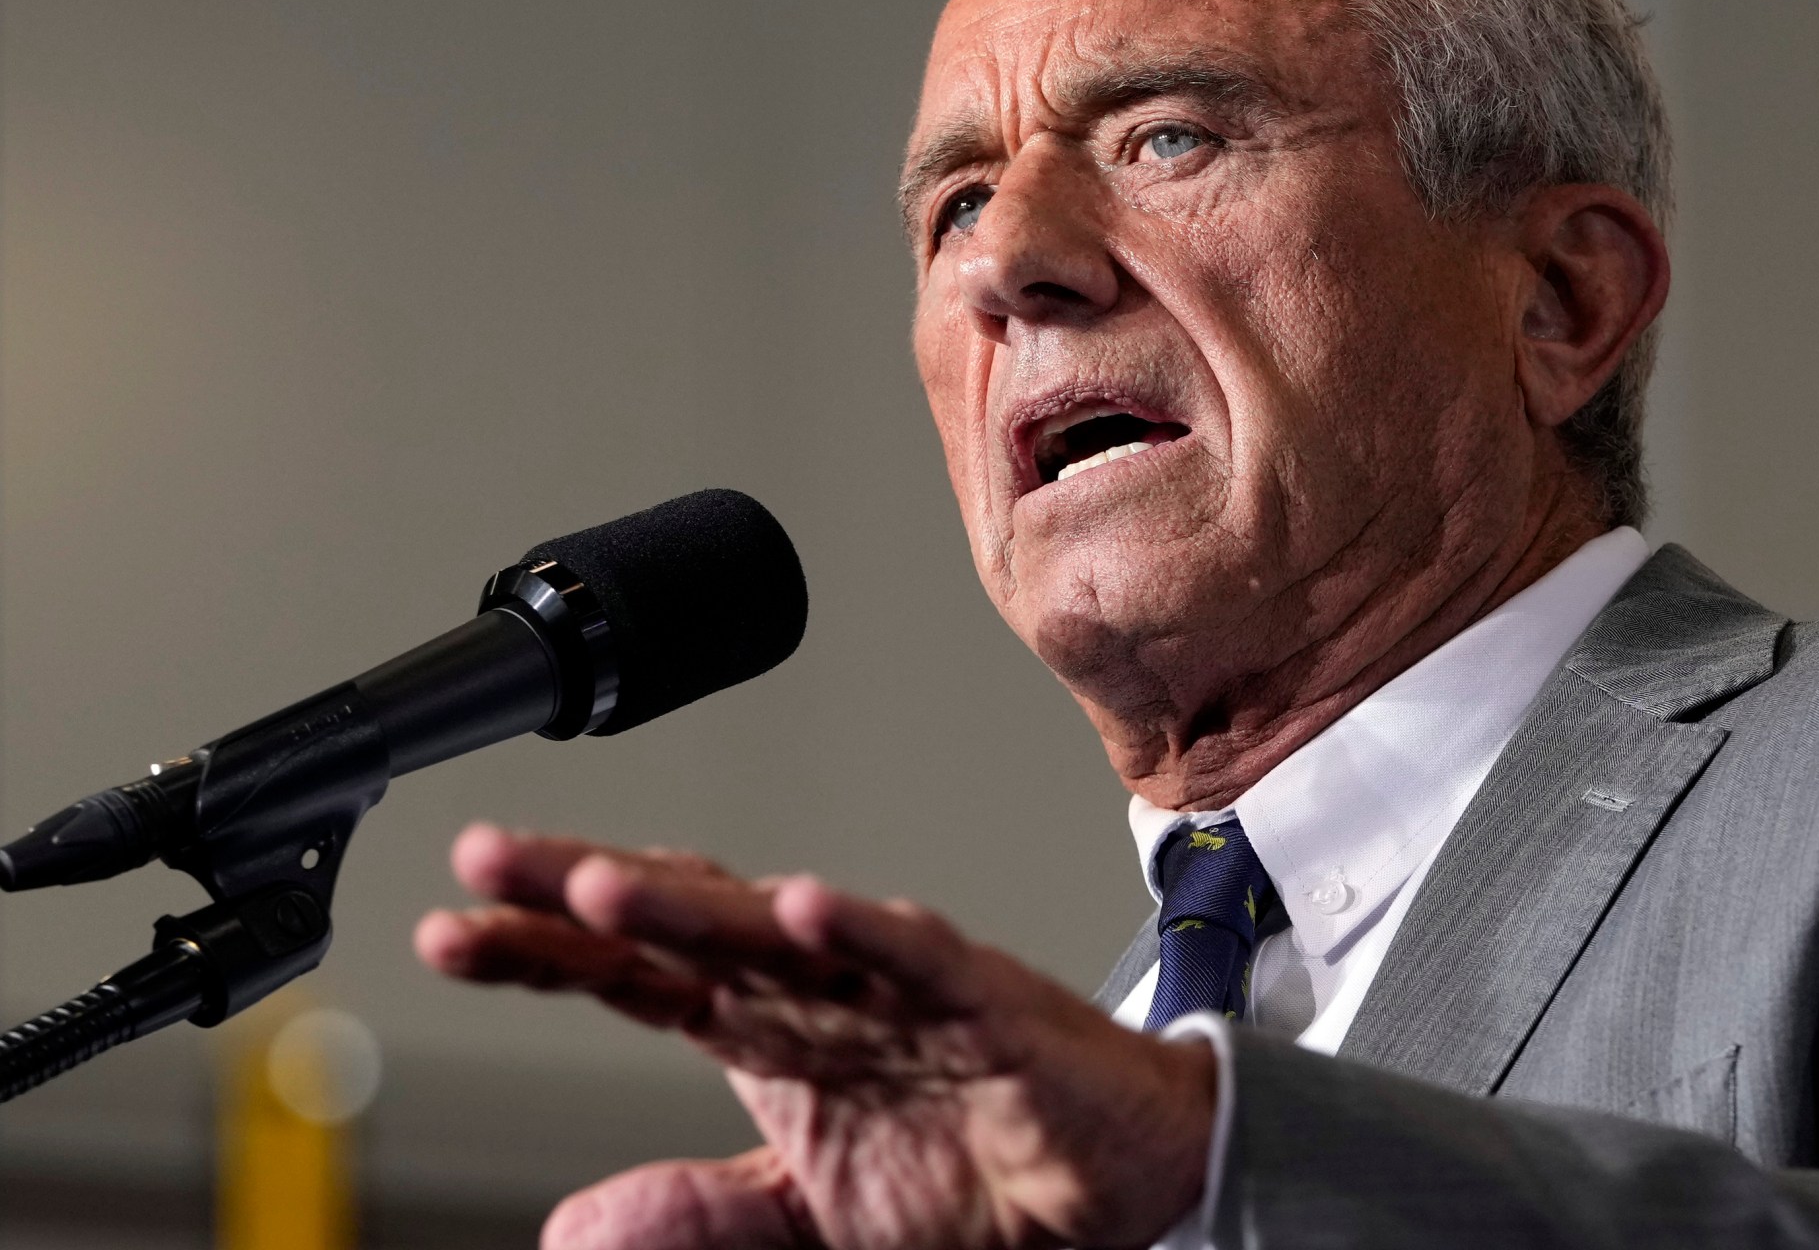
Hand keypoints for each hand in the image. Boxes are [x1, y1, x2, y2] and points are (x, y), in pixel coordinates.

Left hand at [414, 824, 1213, 1249]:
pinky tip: (808, 907)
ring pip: (781, 926)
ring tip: (598, 885)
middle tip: (486, 860)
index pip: (635, 975)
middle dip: (582, 888)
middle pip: (683, 920)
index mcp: (770, 1030)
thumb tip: (569, 1224)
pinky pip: (922, 955)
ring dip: (691, 905)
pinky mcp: (988, 1002)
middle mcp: (820, 989)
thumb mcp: (803, 1225)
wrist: (1120, 1192)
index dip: (542, 951)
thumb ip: (698, 1218)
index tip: (445, 936)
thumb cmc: (973, 1182)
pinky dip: (869, 930)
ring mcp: (899, 985)